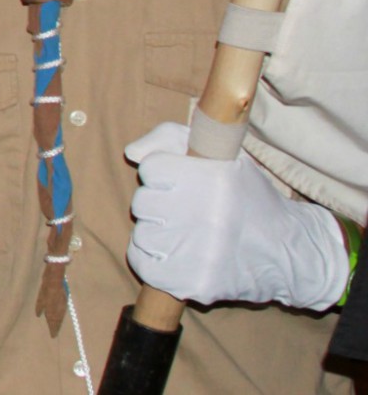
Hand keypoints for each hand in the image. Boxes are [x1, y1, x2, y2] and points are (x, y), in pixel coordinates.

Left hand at [125, 121, 348, 308]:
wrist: (289, 253)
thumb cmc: (249, 199)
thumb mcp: (223, 155)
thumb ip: (170, 138)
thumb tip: (132, 153)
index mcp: (213, 178)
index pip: (152, 168)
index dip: (165, 175)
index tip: (184, 183)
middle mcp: (206, 214)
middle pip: (143, 202)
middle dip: (160, 205)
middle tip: (187, 212)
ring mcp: (200, 252)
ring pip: (142, 234)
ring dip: (157, 234)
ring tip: (187, 235)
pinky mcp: (195, 283)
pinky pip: (144, 265)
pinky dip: (154, 261)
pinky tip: (178, 255)